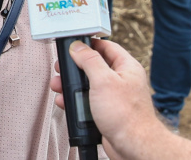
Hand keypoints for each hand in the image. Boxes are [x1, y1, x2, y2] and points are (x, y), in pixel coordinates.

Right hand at [49, 39, 190, 159]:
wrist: (132, 146)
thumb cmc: (126, 115)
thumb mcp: (103, 81)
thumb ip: (89, 61)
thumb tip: (78, 47)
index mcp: (126, 67)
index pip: (106, 46)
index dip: (89, 44)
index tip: (73, 44)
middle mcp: (121, 80)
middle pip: (94, 65)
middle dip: (75, 67)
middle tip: (61, 67)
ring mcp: (113, 97)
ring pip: (88, 84)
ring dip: (71, 84)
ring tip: (58, 85)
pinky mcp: (106, 112)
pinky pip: (87, 101)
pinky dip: (75, 100)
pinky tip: (65, 102)